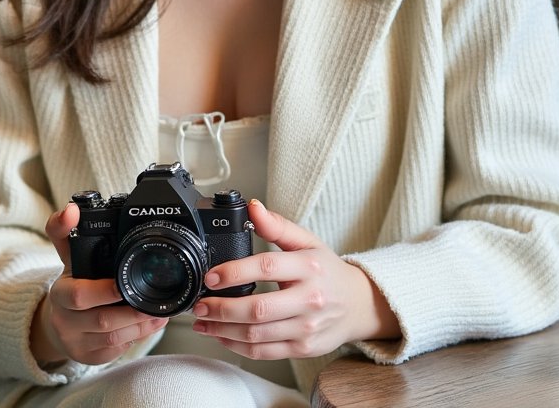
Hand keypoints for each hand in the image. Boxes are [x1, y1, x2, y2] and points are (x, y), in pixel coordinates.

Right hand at [30, 202, 167, 365]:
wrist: (59, 321)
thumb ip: (66, 230)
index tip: (121, 285)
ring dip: (140, 324)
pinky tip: (149, 324)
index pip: (79, 295)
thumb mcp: (66, 257)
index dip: (103, 292)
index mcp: (61, 293)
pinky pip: (117, 350)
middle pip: (102, 320)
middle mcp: (65, 321)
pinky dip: (137, 336)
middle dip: (132, 311)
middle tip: (154, 300)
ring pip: (113, 338)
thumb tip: (71, 208)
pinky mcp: (90, 358)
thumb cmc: (71, 283)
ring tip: (160, 312)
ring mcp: (76, 343)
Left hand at [190, 199, 400, 359]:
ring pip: (258, 334)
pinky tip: (224, 336)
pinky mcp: (304, 349)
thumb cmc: (327, 271)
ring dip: (224, 330)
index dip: (234, 272)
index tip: (211, 276)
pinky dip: (239, 346)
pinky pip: (265, 352)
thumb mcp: (308, 241)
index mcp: (309, 267)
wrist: (358, 305)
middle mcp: (310, 299)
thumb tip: (253, 207)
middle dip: (222, 309)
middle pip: (258, 308)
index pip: (267, 267)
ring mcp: (307, 328)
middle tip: (199, 305)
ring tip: (203, 322)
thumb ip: (277, 225)